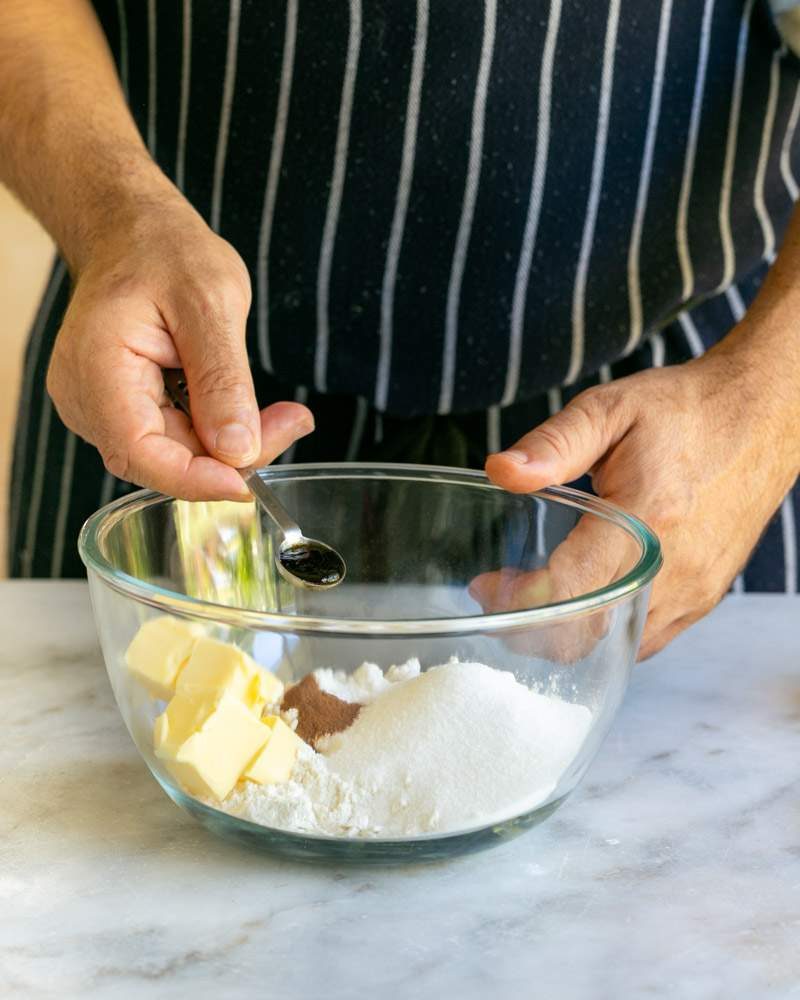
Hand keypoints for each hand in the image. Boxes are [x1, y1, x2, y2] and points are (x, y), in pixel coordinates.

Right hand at [46, 191, 312, 499]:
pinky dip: (214, 432)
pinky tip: (246, 410)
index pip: (140, 453)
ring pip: (171, 456)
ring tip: (282, 415)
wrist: (134, 230)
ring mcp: (100, 407)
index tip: (250, 482)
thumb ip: (223, 379)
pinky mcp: (122, 409)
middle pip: (161, 460)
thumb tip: (238, 451)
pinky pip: (172, 439)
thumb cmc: (164, 251)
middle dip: (230, 457)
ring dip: (228, 446)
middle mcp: (86, 398)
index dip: (196, 480)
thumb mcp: (210, 302)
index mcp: (97, 368)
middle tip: (292, 423)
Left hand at [485, 348, 799, 658]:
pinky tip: (585, 596)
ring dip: (565, 631)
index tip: (487, 586)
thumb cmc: (685, 411)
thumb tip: (502, 472)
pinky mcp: (704, 598)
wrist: (763, 419)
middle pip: (586, 635)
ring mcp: (693, 590)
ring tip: (537, 593)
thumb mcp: (610, 409)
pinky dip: (604, 630)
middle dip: (530, 626)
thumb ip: (555, 443)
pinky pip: (643, 639)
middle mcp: (674, 567)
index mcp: (647, 517)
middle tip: (502, 594)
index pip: (570, 590)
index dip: (517, 600)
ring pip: (614, 645)